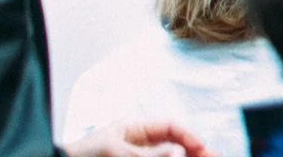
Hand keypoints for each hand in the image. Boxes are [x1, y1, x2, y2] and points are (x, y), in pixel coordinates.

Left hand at [65, 121, 217, 156]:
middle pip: (174, 147)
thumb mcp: (114, 151)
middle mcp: (137, 146)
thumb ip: (146, 153)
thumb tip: (178, 152)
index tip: (204, 149)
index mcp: (133, 130)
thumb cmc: (78, 156)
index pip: (171, 128)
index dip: (190, 137)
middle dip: (194, 153)